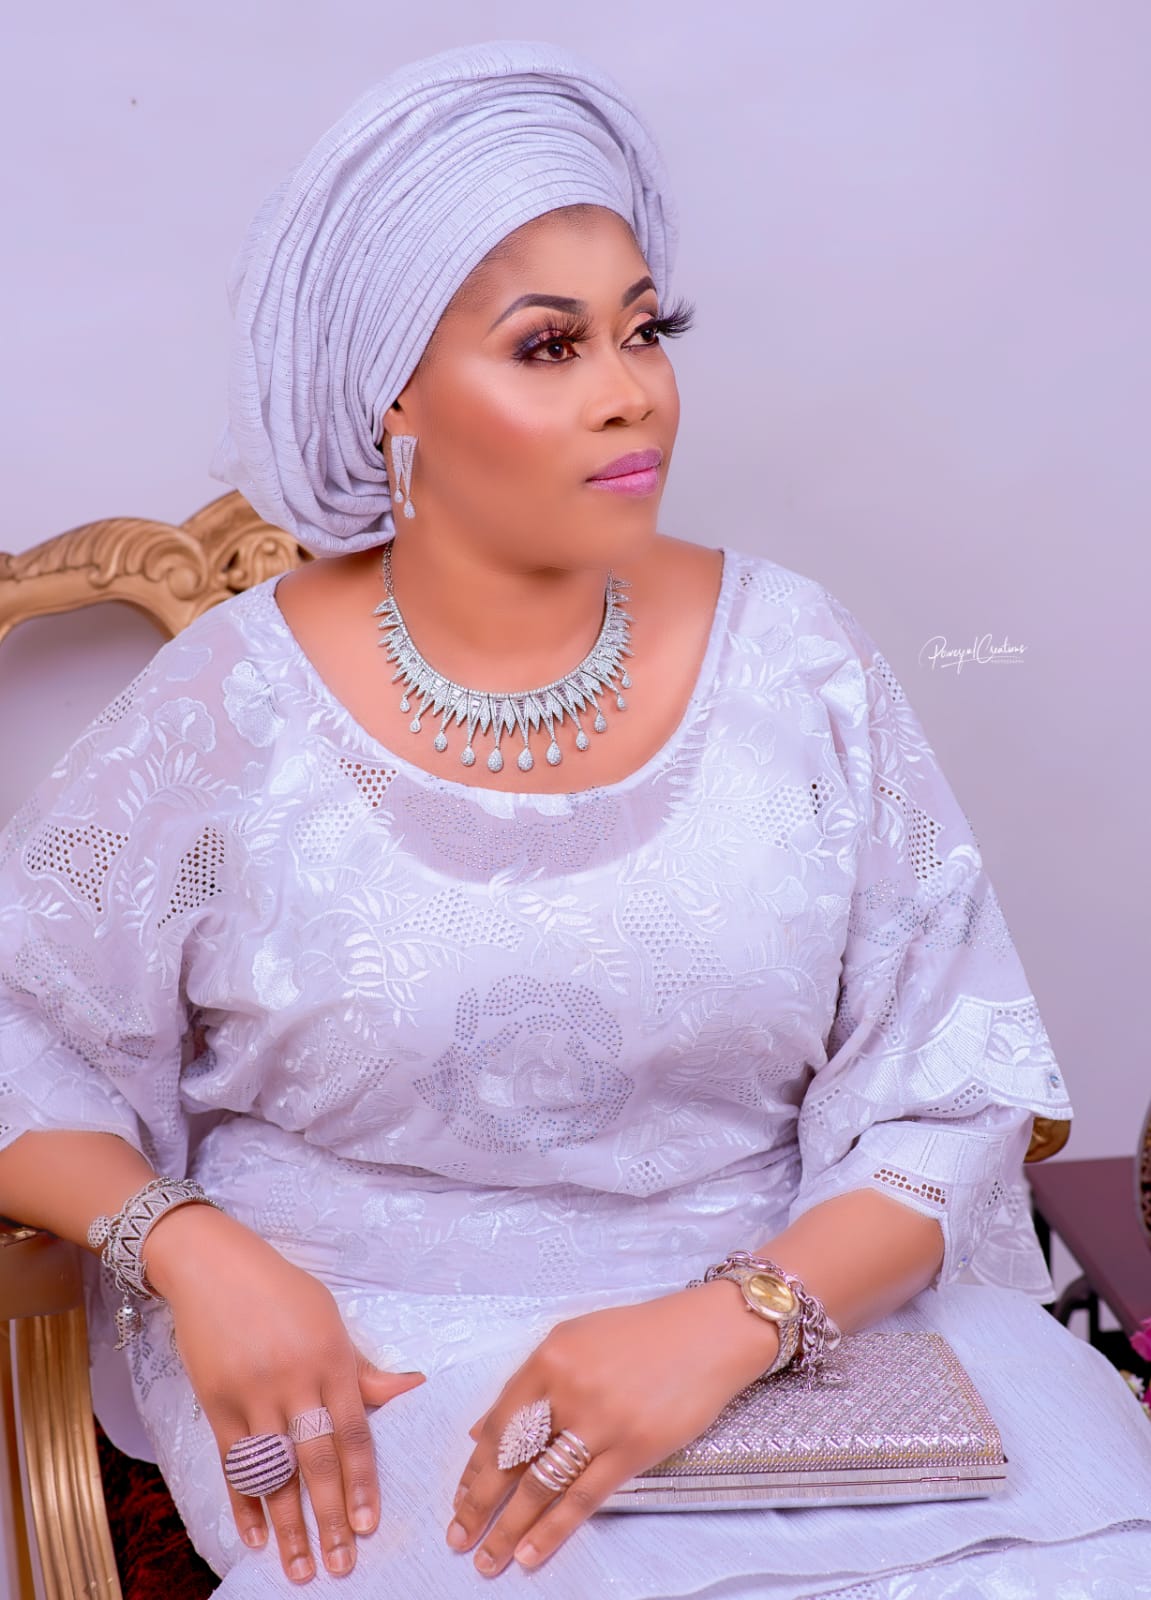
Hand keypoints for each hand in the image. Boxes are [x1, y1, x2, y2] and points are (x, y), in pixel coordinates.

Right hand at [143, 1202, 426, 1582]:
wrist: (212, 1266)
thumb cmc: (282, 1291)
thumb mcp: (330, 1319)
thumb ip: (363, 1368)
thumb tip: (413, 1388)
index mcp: (330, 1358)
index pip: (352, 1431)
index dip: (362, 1481)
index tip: (369, 1524)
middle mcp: (292, 1381)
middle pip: (315, 1460)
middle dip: (330, 1517)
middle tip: (342, 1563)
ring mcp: (251, 1395)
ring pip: (274, 1472)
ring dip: (288, 1526)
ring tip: (300, 1569)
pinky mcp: (217, 1404)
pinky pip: (232, 1465)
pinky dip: (243, 1504)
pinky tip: (255, 1538)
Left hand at [445, 1280, 778, 1576]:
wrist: (707, 1334)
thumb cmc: (641, 1335)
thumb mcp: (576, 1340)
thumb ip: (531, 1383)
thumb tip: (486, 1431)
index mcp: (549, 1356)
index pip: (500, 1422)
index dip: (476, 1466)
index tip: (460, 1496)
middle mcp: (569, 1388)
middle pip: (511, 1457)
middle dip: (479, 1503)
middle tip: (457, 1536)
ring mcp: (601, 1421)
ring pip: (540, 1485)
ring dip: (509, 1527)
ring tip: (489, 1558)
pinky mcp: (634, 1449)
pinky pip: (582, 1498)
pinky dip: (552, 1530)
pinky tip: (531, 1553)